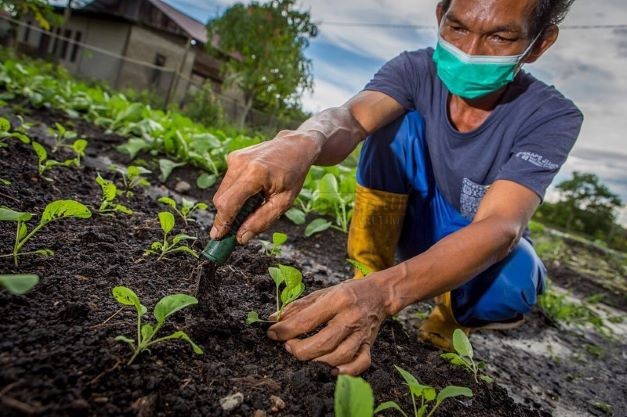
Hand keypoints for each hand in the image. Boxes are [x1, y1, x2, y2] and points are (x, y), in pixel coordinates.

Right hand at [210, 131, 321, 243]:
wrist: (295, 147)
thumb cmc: (293, 175)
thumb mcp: (284, 202)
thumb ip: (261, 220)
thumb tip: (241, 237)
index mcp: (256, 173)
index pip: (229, 203)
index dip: (222, 223)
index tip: (217, 237)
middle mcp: (240, 163)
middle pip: (221, 199)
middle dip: (225, 217)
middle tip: (235, 230)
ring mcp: (235, 158)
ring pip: (222, 192)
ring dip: (231, 204)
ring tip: (253, 204)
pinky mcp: (233, 157)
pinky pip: (227, 183)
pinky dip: (235, 192)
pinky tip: (252, 190)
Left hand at [267, 275, 390, 374]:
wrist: (379, 294)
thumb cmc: (346, 293)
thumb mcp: (322, 293)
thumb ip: (298, 306)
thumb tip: (274, 319)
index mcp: (338, 299)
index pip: (307, 319)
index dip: (285, 329)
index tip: (272, 333)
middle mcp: (351, 317)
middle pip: (323, 342)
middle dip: (299, 349)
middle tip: (288, 346)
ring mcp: (362, 333)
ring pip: (339, 356)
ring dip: (317, 361)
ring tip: (304, 355)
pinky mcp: (369, 346)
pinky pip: (360, 364)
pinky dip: (345, 372)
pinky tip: (330, 370)